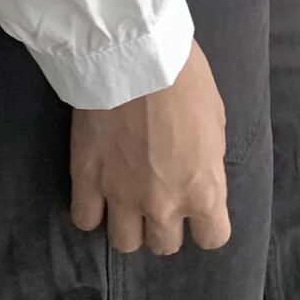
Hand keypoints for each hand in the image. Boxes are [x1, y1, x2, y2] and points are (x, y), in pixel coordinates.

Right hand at [69, 39, 230, 255]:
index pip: (213, 239)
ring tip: (124, 198)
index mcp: (203, 191)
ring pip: (124, 243)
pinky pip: (84, 219)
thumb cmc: (185, 78)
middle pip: (164, 245)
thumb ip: (206, 161)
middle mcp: (164, 205)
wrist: (136, 54)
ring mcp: (122, 196)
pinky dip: (90, 210)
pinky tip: (95, 192)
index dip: (206, 224)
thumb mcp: (216, 121)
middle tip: (157, 195)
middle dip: (163, 223)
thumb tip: (196, 173)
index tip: (197, 208)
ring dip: (127, 223)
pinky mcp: (86, 180)